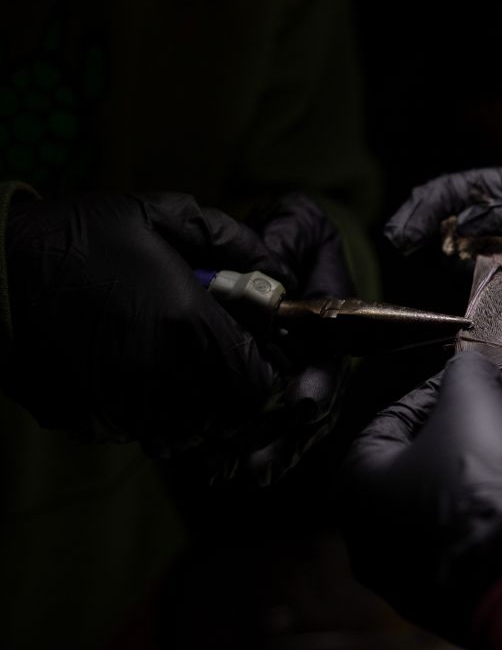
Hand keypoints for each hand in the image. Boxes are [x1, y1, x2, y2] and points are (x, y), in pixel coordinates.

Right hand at [3, 192, 291, 455]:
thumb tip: (275, 266)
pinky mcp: (92, 421)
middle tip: (224, 365)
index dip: (266, 370)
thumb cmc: (76, 237)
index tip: (257, 352)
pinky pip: (142, 434)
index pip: (259, 380)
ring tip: (183, 373)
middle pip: (229, 415)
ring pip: (188, 433)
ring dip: (198, 410)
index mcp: (188, 325)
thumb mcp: (157, 215)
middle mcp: (163, 375)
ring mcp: (124, 405)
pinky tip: (141, 382)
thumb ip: (226, 238)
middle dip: (236, 394)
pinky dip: (154, 418)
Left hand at [243, 192, 356, 482]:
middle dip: (289, 437)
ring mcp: (297, 372)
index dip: (319, 383)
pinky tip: (217, 466)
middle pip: (313, 404)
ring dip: (266, 450)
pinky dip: (242, 444)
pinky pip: (262, 420)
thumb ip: (289, 238)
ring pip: (289, 422)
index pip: (332, 356)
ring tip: (237, 472)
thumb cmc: (289, 234)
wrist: (270, 249)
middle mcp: (320, 352)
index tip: (300, 407)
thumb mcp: (296, 223)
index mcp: (334, 318)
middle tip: (260, 464)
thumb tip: (274, 275)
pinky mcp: (269, 384)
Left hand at [339, 352, 501, 643]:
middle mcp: (376, 532)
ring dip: (501, 443)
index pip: (393, 418)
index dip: (440, 387)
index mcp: (358, 486)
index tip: (476, 372)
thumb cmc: (480, 480)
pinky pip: (477, 523)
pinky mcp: (460, 586)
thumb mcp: (473, 400)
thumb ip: (466, 372)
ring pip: (459, 487)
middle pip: (431, 454)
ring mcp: (416, 566)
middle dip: (480, 415)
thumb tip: (471, 365)